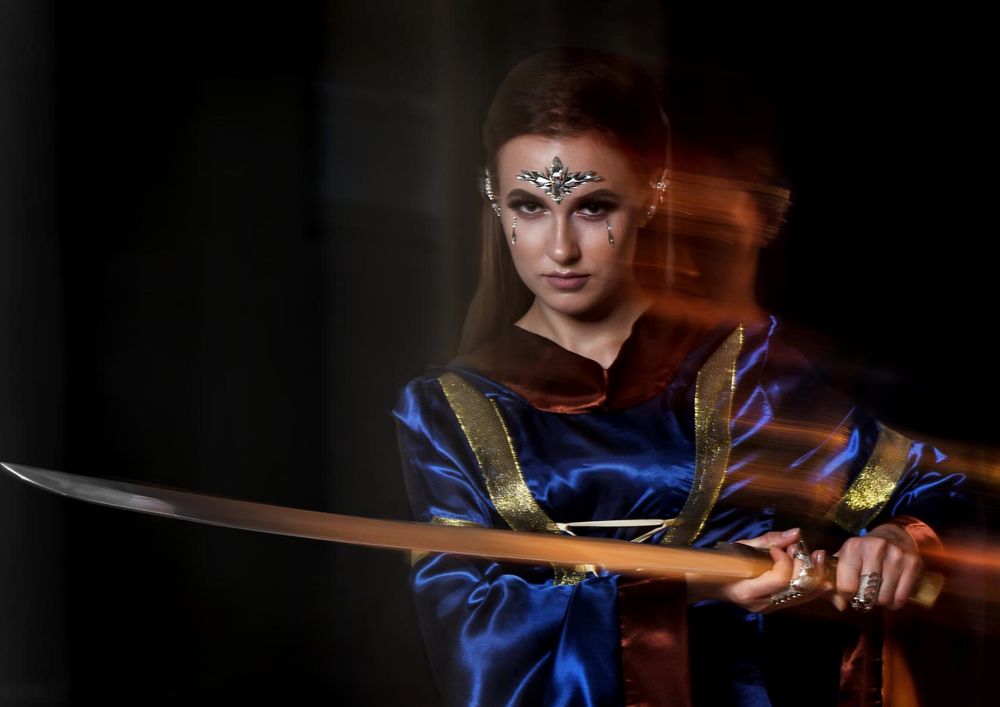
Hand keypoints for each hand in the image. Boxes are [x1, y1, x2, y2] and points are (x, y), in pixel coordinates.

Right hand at [687, 528, 829, 612]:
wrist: (708, 584)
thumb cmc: (721, 563)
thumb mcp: (742, 547)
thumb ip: (769, 541)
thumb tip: (796, 533)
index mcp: (748, 590)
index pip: (779, 579)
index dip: (785, 561)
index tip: (778, 548)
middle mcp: (761, 604)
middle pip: (796, 590)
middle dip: (808, 568)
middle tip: (811, 551)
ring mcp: (769, 608)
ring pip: (803, 596)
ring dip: (815, 576)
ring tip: (819, 557)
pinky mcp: (774, 607)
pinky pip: (798, 597)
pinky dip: (810, 583)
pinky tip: (817, 570)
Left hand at [832, 523, 922, 610]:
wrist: (892, 536)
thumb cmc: (863, 552)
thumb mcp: (844, 559)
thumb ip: (834, 581)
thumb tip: (839, 605)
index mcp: (853, 547)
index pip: (846, 586)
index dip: (847, 595)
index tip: (850, 592)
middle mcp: (875, 548)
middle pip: (867, 593)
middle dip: (864, 599)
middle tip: (865, 594)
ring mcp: (896, 555)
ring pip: (884, 597)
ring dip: (880, 601)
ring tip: (878, 592)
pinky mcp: (913, 563)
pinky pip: (901, 597)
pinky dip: (894, 602)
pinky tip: (890, 595)